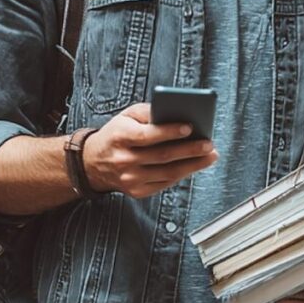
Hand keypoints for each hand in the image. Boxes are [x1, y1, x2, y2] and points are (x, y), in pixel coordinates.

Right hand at [82, 102, 217, 198]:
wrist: (93, 162)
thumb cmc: (118, 133)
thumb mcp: (127, 115)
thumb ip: (149, 112)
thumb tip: (177, 113)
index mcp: (120, 137)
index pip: (147, 135)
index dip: (169, 131)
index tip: (190, 127)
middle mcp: (123, 160)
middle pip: (162, 156)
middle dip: (190, 150)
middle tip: (209, 144)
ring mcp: (129, 179)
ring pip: (167, 173)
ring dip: (193, 165)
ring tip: (210, 156)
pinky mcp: (136, 191)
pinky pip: (164, 183)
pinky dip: (182, 174)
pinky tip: (195, 165)